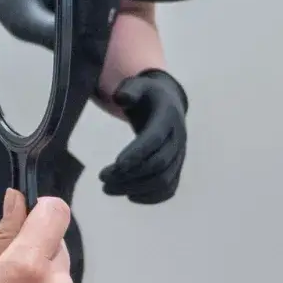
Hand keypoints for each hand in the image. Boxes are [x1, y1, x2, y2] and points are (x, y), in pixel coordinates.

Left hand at [98, 69, 187, 204]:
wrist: (167, 104)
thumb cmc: (146, 95)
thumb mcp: (137, 85)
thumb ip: (129, 90)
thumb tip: (121, 99)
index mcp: (168, 117)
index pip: (154, 139)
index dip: (136, 153)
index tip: (115, 165)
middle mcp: (178, 138)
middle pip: (158, 164)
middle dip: (130, 174)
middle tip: (102, 179)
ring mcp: (180, 155)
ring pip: (163, 179)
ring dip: (136, 188)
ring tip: (108, 188)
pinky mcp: (176, 167)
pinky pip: (169, 188)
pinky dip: (152, 197)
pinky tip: (129, 196)